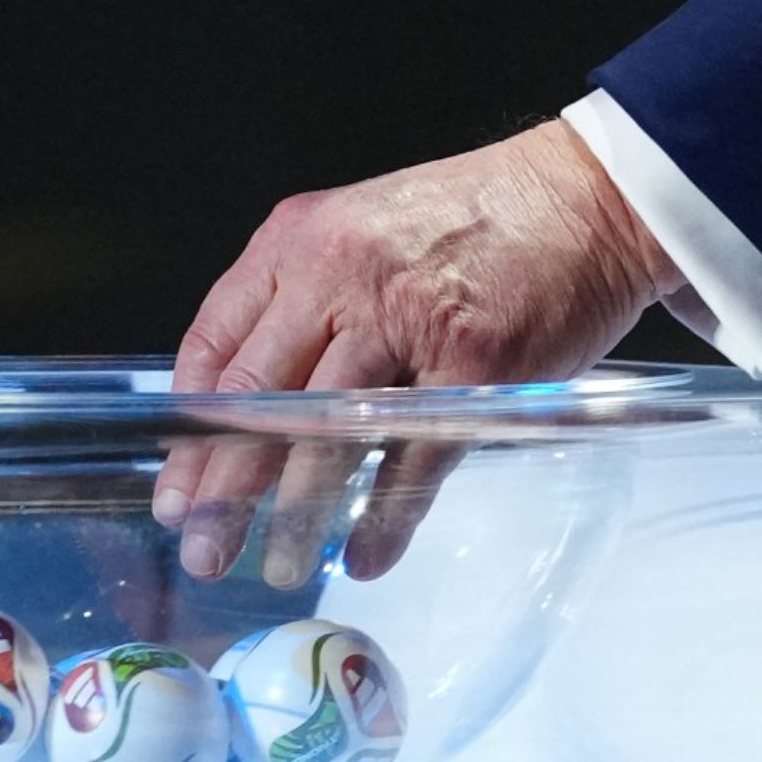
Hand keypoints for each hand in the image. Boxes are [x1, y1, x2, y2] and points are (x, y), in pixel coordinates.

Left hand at [154, 119, 681, 584]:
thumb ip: (301, 300)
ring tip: (278, 566)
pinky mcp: (474, 367)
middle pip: (255, 402)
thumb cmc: (472, 221)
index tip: (175, 492)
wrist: (586, 195)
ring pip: (325, 438)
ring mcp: (406, 322)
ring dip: (296, 516)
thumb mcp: (359, 232)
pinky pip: (413, 460)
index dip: (188, 433)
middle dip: (222, 491)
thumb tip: (247, 403)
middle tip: (203, 551)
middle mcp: (339, 278)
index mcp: (297, 243)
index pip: (214, 348)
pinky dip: (385, 519)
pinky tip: (365, 557)